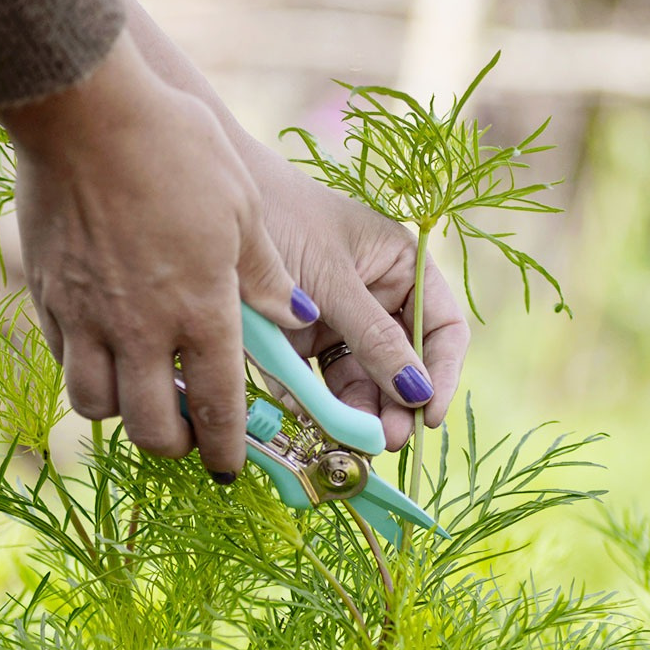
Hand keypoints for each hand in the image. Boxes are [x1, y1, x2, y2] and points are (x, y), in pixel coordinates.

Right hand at [0, 32, 316, 479]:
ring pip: (97, 406)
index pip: (220, 406)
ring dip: (126, 413)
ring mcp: (88, 315)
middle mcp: (142, 327)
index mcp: (202, 309)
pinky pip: (64, 361)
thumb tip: (298, 316)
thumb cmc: (180, 152)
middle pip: (153, 428)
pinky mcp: (49, 295)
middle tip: (192, 433)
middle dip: (178, 445)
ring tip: (146, 391)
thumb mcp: (243, 209)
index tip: (231, 469)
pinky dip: (88, 373)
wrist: (90, 112)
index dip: (228, 448)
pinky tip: (106, 350)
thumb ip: (267, 276)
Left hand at [240, 140, 469, 449]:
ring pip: (356, 381)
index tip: (429, 414)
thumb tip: (418, 393)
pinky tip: (314, 427)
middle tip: (382, 441)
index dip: (442, 373)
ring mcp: (334, 321)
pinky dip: (314, 406)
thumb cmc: (284, 218)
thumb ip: (374, 336)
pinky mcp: (295, 340)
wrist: (208, 205)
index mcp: (400, 268)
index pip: (438, 328)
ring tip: (348, 444)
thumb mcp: (333, 278)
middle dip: (393, 403)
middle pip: (398, 364)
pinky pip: (313, 382)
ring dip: (355, 413)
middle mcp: (373, 298)